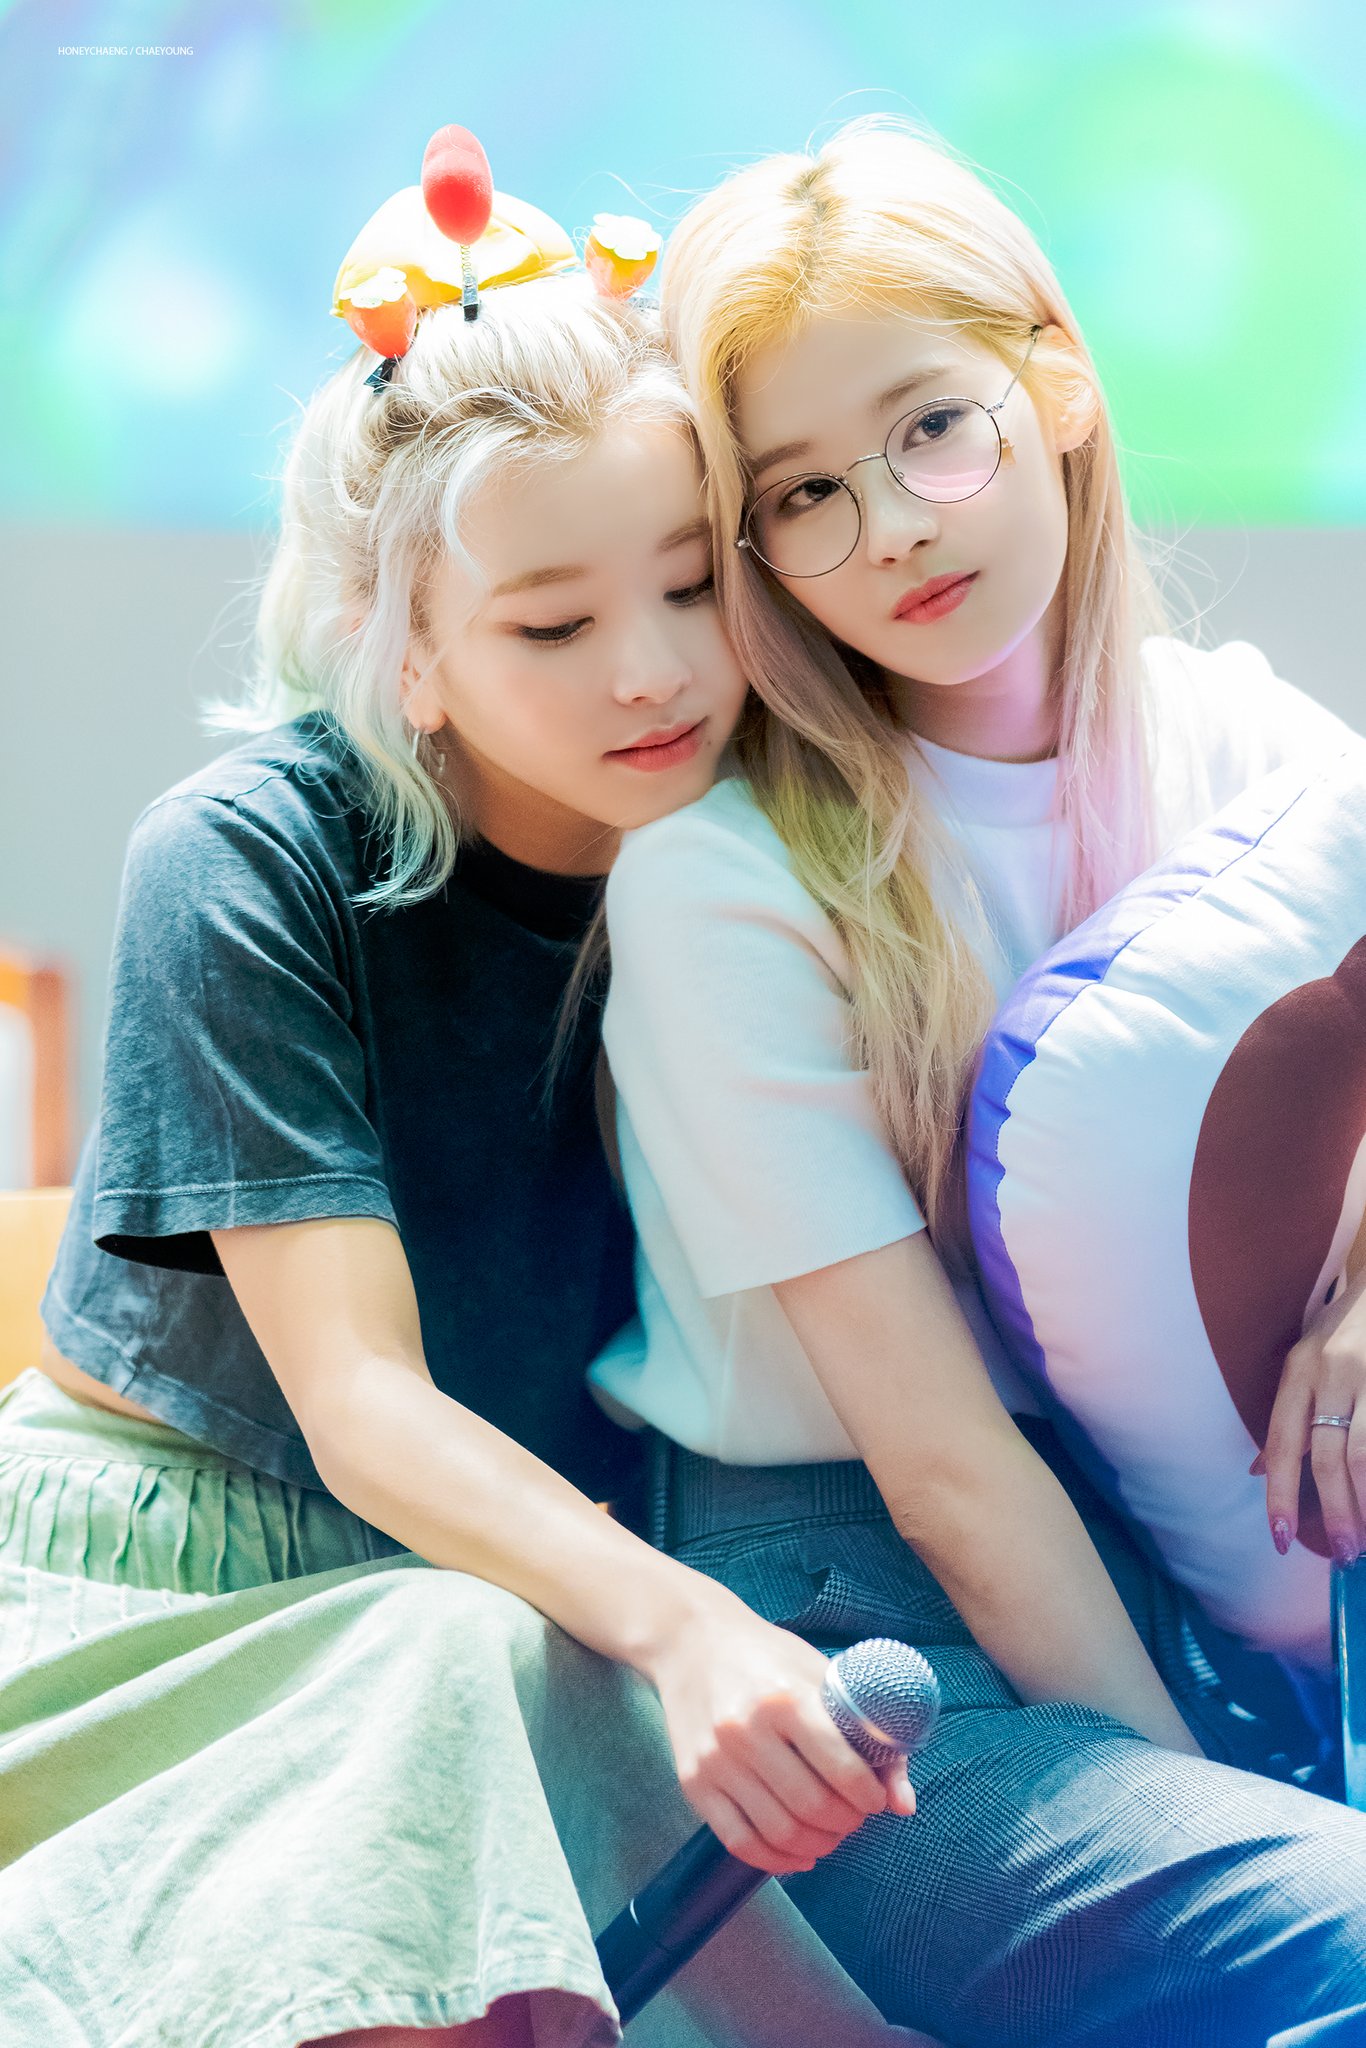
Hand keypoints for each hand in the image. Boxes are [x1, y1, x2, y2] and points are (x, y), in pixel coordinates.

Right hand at [643, 1583, 915, 1875]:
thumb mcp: (821, 1675)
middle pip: (812, 1807)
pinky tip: (796, 1853)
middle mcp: (747, 1730)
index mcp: (787, 1697)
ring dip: (816, 1846)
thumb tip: (904, 1806)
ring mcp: (716, 1760)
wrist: (691, 1641)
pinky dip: (775, 1860)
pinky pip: (739, 1842)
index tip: (875, 1798)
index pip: (842, 1768)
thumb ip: (869, 1734)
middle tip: (854, 1816)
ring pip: (778, 1832)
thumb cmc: (769, 1658)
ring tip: (828, 1834)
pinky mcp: (693, 1782)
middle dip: (846, 1823)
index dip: (870, 1796)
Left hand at [1257, 1262, 1365, 1565]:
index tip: (1280, 1540)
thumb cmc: (1343, 1329)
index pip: (1284, 1443)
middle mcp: (1335, 1372)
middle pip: (1331, 1456)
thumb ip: (1288, 1417)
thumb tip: (1258, 1473)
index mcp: (1300, 1370)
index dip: (1280, 1494)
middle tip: (1345, 1552)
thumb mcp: (1305, 1361)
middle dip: (1337, 1511)